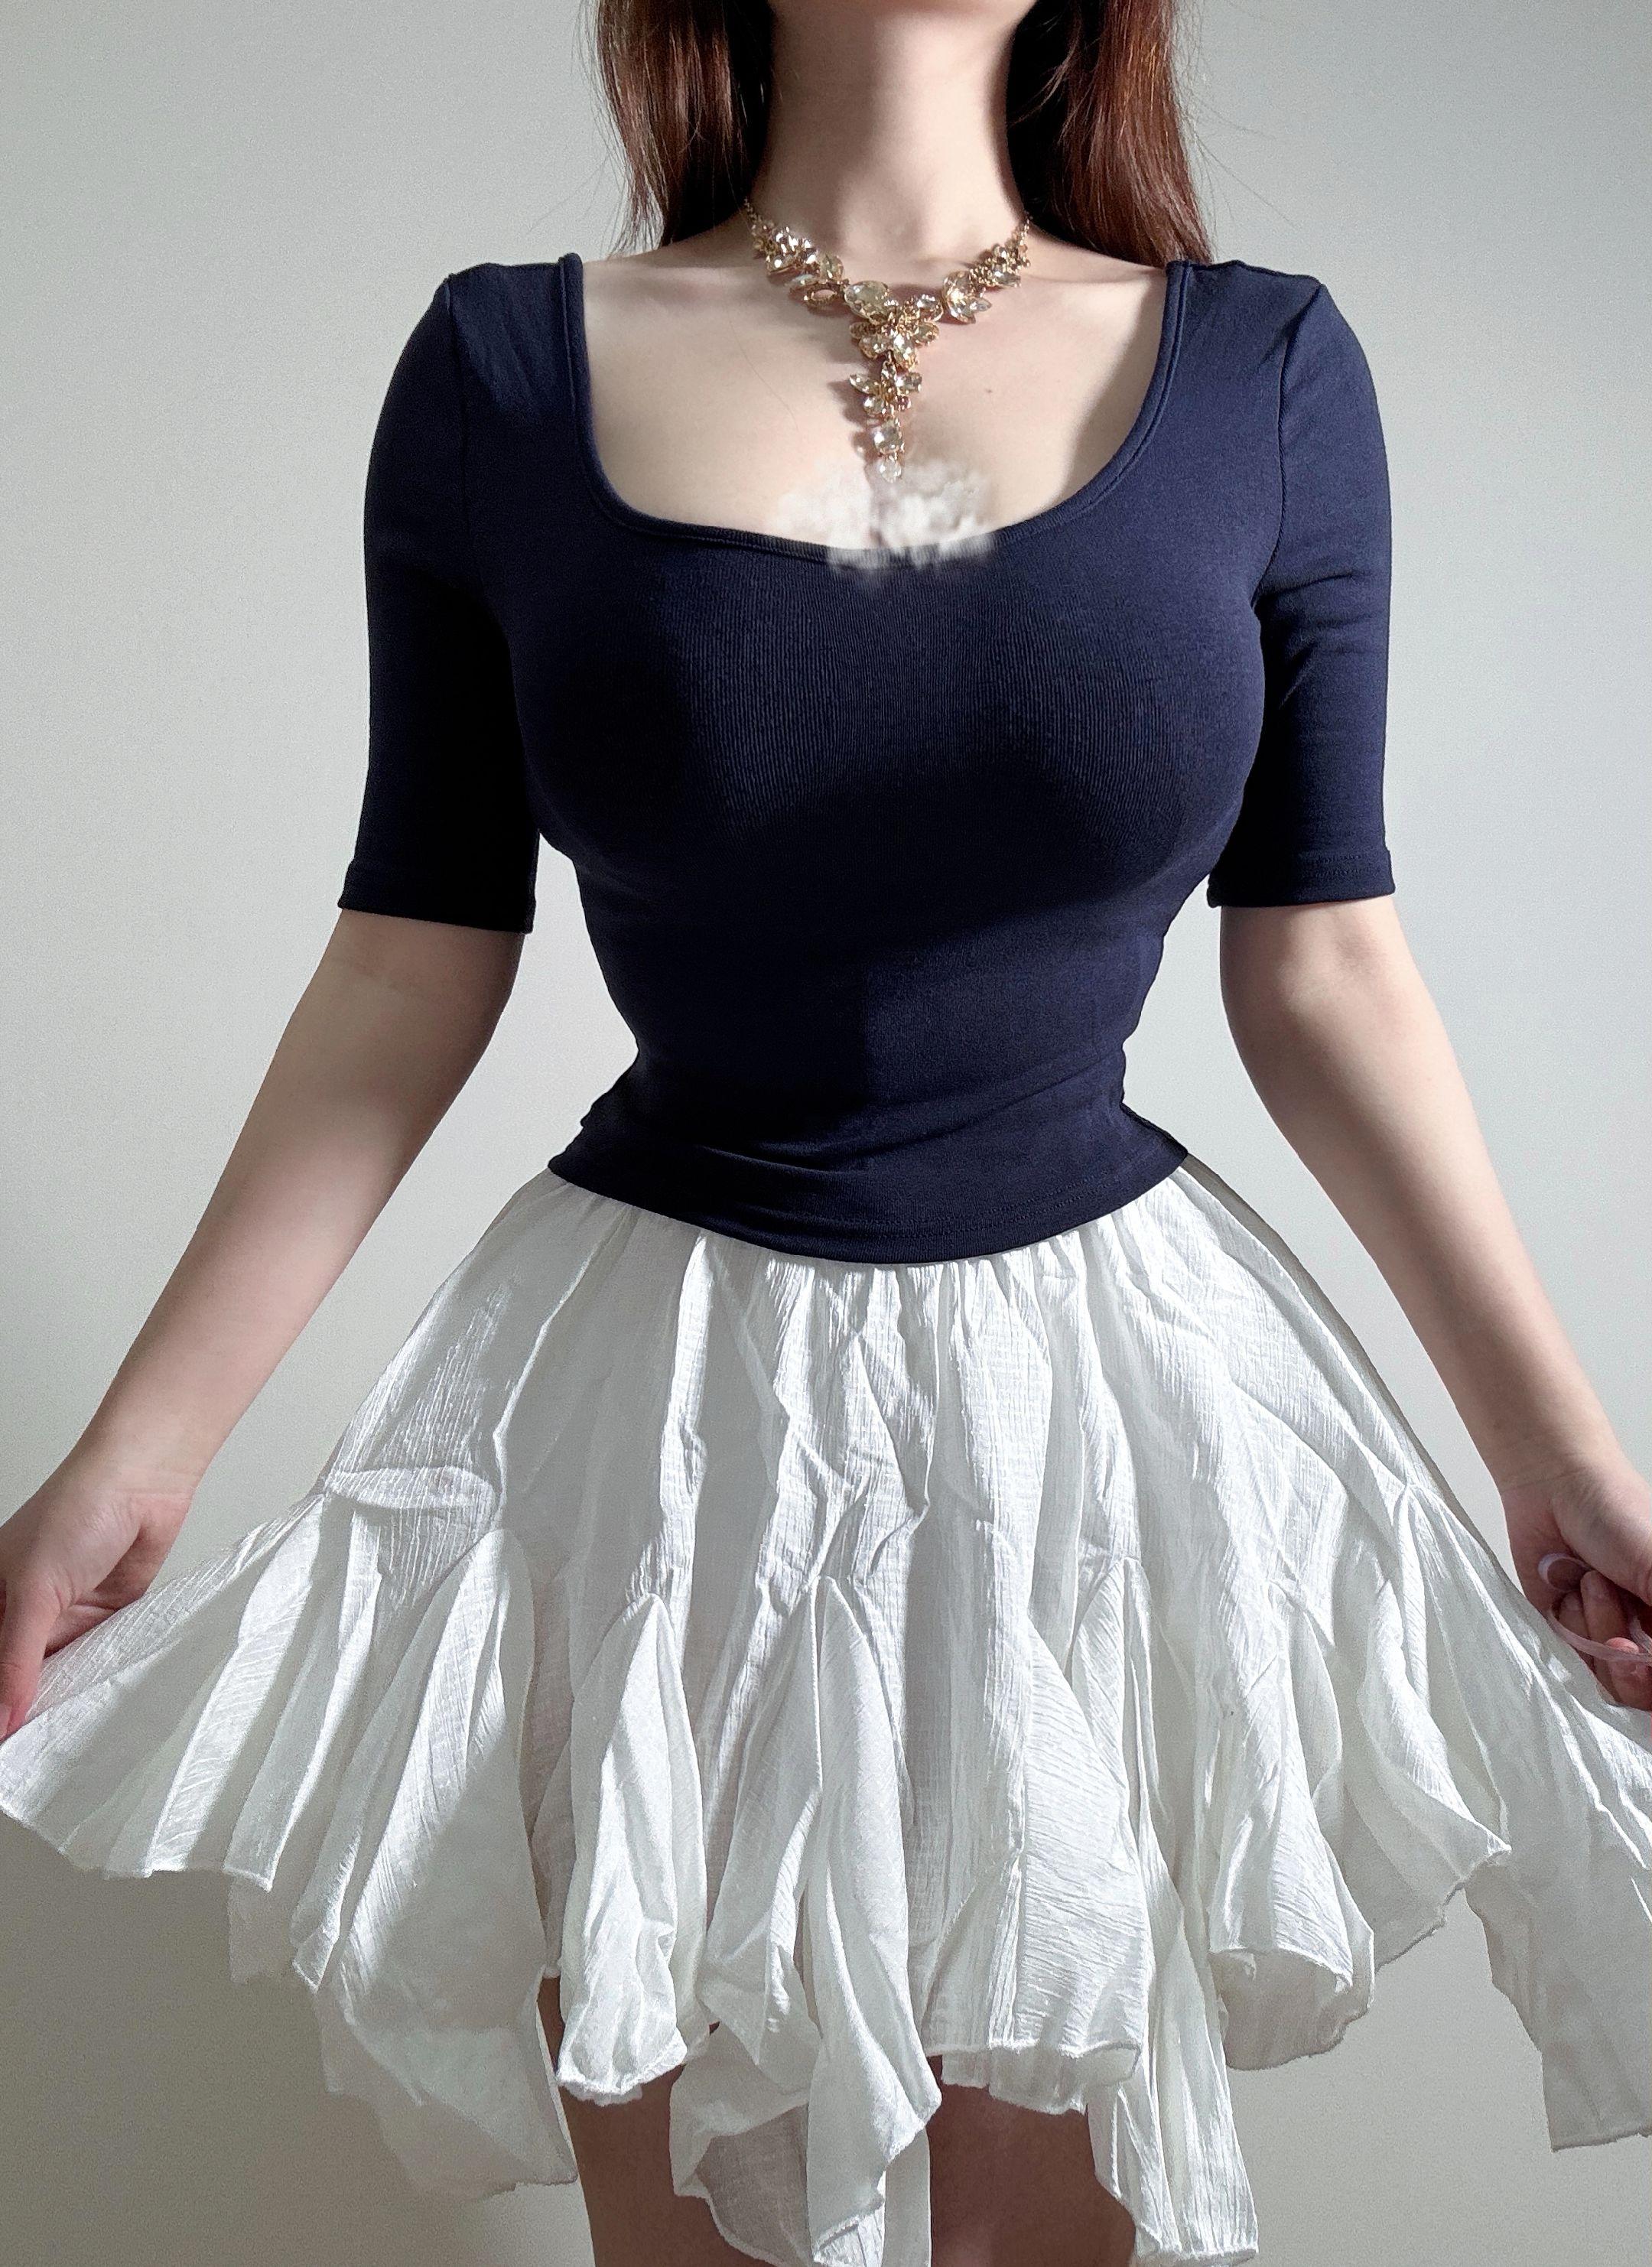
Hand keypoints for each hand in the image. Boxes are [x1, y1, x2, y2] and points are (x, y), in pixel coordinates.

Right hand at [0, 1448, 194, 1739]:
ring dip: (59, 1701)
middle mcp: (24, 1612)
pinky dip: (94, 1681)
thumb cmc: (77, 1511)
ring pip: (55, 1675)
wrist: (143, 1482)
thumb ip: (16, 1659)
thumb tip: (1, 1718)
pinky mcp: (105, 1619)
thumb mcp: (34, 1592)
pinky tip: (92, 1709)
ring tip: (56, 1746)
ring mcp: (65, 1616)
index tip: (3, 1743)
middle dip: (20, 1710)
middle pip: (15, 1676)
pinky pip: (94, 1661)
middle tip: (26, 1756)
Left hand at [1500, 1446, 1651, 1712]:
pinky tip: (1569, 1590)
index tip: (1640, 1655)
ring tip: (1592, 1583)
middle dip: (1628, 1664)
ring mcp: (1608, 1636)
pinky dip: (1569, 1627)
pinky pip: (1570, 1662)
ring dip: (1595, 1630)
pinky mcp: (1568, 1633)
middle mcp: (1647, 1634)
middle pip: (1641, 1692)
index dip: (1651, 1677)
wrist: (1554, 1487)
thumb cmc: (1618, 1513)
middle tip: (1620, 1636)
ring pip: (1607, 1679)